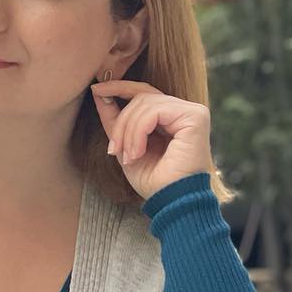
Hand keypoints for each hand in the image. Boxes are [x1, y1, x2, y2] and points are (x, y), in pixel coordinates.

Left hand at [90, 79, 214, 199]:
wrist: (172, 204)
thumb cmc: (154, 182)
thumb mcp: (126, 146)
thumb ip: (116, 120)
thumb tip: (98, 92)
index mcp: (171, 118)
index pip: (144, 93)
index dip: (119, 88)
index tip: (96, 89)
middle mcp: (184, 112)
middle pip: (141, 97)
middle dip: (121, 122)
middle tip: (113, 149)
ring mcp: (192, 112)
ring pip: (145, 103)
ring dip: (128, 131)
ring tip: (128, 156)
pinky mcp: (195, 117)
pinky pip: (154, 111)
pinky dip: (138, 132)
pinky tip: (137, 153)